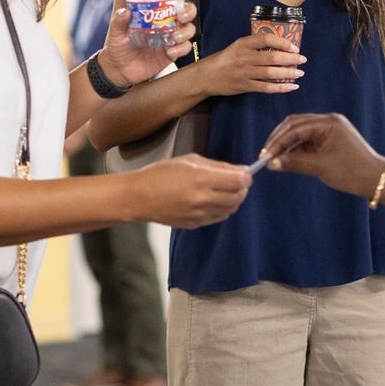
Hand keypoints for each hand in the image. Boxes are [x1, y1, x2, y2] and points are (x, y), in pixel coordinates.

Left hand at [99, 0, 200, 86]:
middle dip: (188, 11)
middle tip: (181, 16)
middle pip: (187, 12)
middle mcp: (165, 23)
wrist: (119, 69)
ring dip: (186, 31)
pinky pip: (184, 48)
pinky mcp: (172, 53)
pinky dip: (181, 48)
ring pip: (189, 29)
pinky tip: (170, 51)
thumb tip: (124, 11)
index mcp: (154, 13)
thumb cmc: (118, 46)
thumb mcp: (116, 32)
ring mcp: (170, 38)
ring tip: (174, 37)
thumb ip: (119, 21)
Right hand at [130, 154, 252, 227]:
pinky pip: (218, 217)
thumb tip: (239, 170)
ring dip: (233, 199)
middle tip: (238, 181)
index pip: (239, 181)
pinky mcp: (195, 224)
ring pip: (231, 209)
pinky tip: (214, 200)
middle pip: (238, 196)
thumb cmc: (160, 174)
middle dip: (242, 188)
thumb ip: (217, 166)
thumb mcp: (189, 161)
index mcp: (202, 179)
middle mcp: (203, 199)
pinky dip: (222, 208)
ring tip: (225, 190)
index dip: (246, 176)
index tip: (245, 173)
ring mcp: (199, 214)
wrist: (138, 197)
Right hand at [197, 30, 305, 97]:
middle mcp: (244, 57)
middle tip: (303, 59)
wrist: (207, 76)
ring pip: (271, 73)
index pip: (266, 39)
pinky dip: (281, 87)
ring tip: (299, 73)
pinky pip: (266, 87)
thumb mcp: (238, 47)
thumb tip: (281, 49)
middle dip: (290, 59)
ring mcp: (244, 73)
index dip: (283, 42)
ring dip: (288, 73)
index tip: (294, 46)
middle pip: (272, 57)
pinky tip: (291, 86)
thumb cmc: (226, 60)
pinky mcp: (244, 86)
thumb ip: (255, 47)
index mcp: (243, 43)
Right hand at [261, 113, 382, 198]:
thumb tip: (271, 163)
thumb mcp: (320, 168)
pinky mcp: (330, 139)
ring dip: (287, 145)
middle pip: (295, 125)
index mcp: (328, 122)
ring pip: (300, 133)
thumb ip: (294, 163)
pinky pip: (308, 141)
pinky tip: (287, 160)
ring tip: (273, 160)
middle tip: (265, 156)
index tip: (265, 156)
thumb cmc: (352, 172)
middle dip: (279, 140)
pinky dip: (296, 149)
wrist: (376, 179)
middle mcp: (328, 121)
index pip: (295, 127)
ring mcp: (330, 129)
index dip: (278, 142)